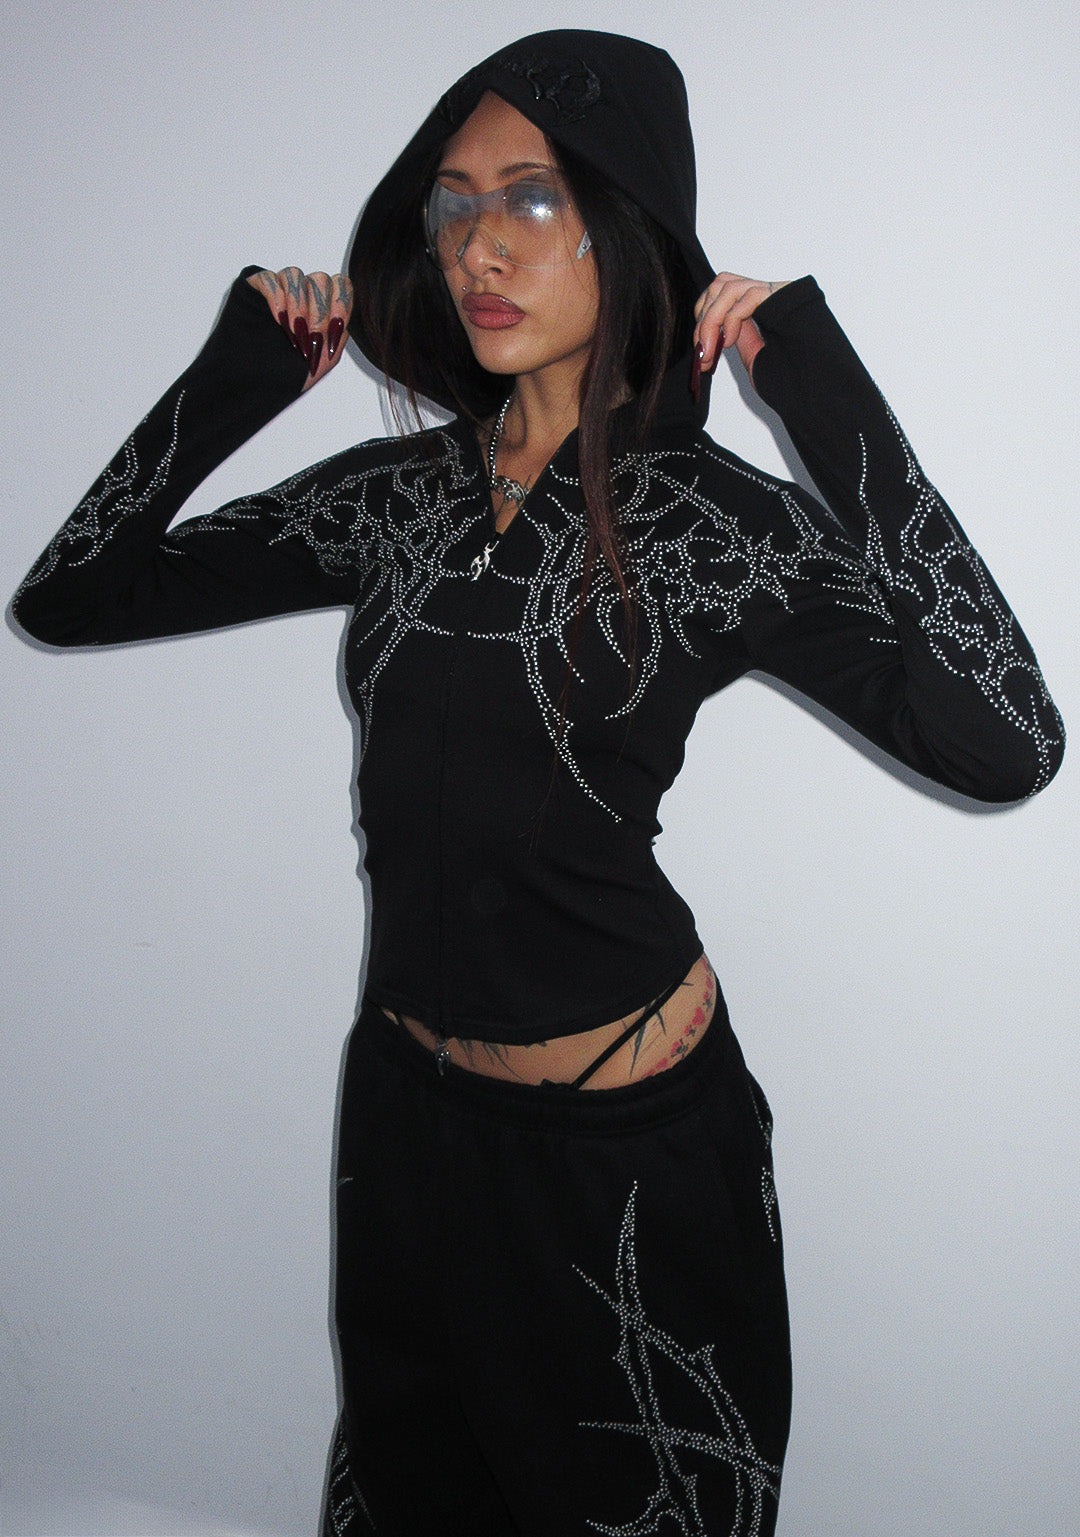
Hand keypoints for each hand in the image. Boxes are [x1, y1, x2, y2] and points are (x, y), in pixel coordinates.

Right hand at [247, 267, 352, 390]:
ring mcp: (279, 289)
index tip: (331, 334)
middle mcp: (303, 294)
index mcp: (322, 308)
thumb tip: (347, 315)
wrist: (252, 385)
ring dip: (298, 306)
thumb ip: (339, 334)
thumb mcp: (325, 360)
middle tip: (310, 339)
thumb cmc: (288, 374)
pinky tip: (279, 321)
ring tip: (293, 333)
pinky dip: (277, 298)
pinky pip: (269, 279)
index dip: (340, 306)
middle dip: (318, 312)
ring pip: (295, 275)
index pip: (341, 286)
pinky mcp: (255, 288)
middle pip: (320, 279)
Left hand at [692, 272, 789, 393]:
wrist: (817, 390)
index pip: (721, 293)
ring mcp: (777, 292)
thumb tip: (711, 330)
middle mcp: (769, 295)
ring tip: (712, 350)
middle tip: (703, 351)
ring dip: (711, 320)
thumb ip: (737, 337)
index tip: (701, 349)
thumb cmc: (791, 380)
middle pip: (721, 283)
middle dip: (704, 317)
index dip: (704, 316)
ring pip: (728, 286)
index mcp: (762, 308)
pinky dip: (729, 318)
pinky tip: (730, 340)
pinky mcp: (783, 294)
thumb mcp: (753, 356)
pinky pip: (744, 296)